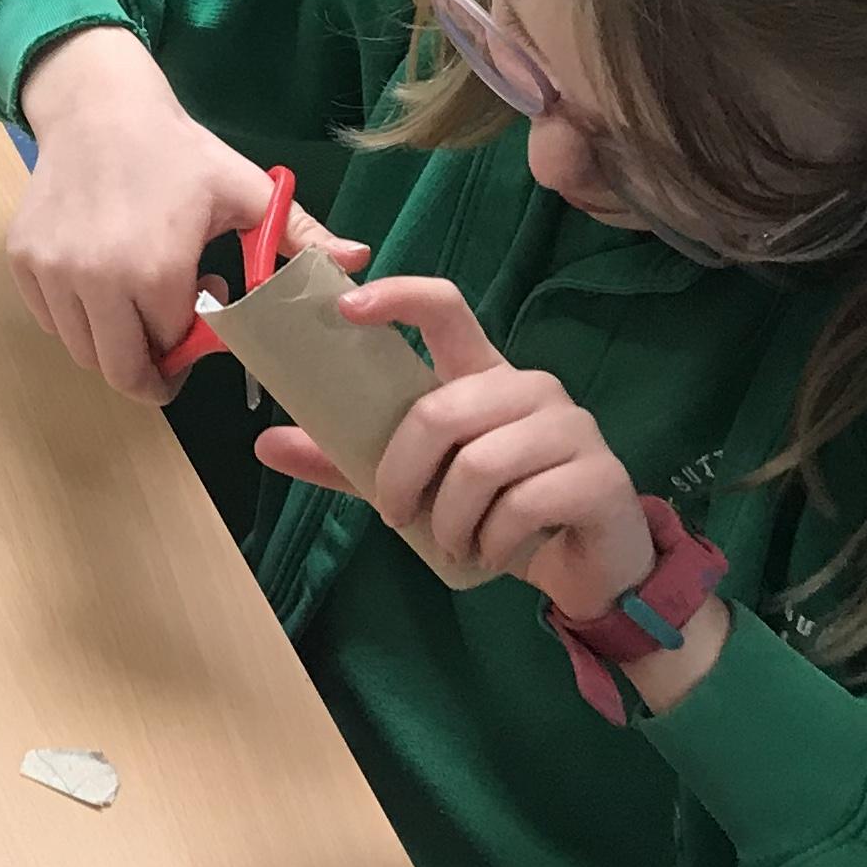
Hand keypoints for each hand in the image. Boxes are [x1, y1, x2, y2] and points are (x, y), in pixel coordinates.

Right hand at [7, 25, 368, 402]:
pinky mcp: (24, 263)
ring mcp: (51, 273)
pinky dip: (77, 319)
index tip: (201, 327)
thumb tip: (361, 261)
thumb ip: (301, 236)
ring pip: (83, 350)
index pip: (171, 354)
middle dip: (151, 370)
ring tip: (137, 296)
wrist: (98, 108)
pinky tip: (102, 279)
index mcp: (153, 273)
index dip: (192, 351)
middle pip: (120, 371)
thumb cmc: (177, 152)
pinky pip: (52, 322)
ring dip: (113, 342)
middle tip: (168, 346)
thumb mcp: (245, 192)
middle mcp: (94, 281)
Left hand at [253, 274, 652, 617]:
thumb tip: (265, 443)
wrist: (586, 570)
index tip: (346, 308)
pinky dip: (491, 541)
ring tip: (453, 542)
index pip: (445, 308)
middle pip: (441, 410)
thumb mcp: (416, 486)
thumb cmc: (498, 515)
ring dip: (449, 520)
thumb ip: (350, 463)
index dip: (397, 297)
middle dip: (401, 473)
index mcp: (484, 375)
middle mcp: (530, 388)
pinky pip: (523, 504)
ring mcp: (571, 427)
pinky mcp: (600, 476)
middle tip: (393, 514)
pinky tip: (492, 553)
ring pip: (479, 464)